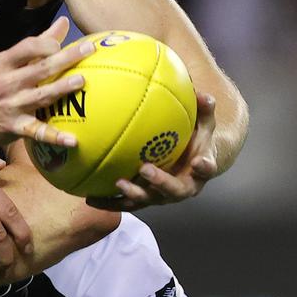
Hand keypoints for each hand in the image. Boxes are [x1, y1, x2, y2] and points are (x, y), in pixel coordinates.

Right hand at [0, 16, 93, 147]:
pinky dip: (54, 136)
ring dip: (61, 89)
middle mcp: (6, 83)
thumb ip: (37, 44)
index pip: (27, 47)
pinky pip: (37, 132)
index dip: (46, 43)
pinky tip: (73, 139)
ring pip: (40, 96)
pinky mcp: (15, 128)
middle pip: (39, 69)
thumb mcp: (6, 61)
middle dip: (65, 58)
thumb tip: (64, 23)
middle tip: (88, 50)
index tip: (62, 43)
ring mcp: (10, 106)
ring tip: (81, 81)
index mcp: (3, 62)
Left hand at [87, 93, 219, 210]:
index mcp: (200, 170)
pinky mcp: (145, 199)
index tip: (199, 162)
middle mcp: (182, 187)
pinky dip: (109, 202)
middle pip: (174, 190)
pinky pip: (127, 203)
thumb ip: (204, 110)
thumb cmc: (197, 140)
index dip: (204, 167)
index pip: (206, 169)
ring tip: (118, 183)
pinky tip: (90, 198)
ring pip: (148, 200)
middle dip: (159, 182)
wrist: (190, 164)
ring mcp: (162, 196)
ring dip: (133, 193)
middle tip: (145, 169)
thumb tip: (202, 94)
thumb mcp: (204, 124)